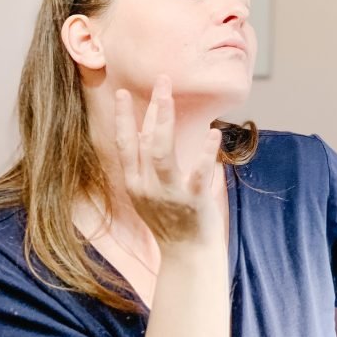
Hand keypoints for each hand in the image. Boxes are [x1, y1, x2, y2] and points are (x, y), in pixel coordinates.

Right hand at [114, 74, 223, 252]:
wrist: (186, 255)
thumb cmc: (171, 221)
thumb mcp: (149, 193)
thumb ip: (149, 165)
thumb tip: (153, 132)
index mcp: (134, 183)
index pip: (125, 144)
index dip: (124, 118)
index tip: (124, 92)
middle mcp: (146, 187)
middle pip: (144, 141)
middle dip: (152, 109)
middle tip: (163, 80)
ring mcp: (169, 194)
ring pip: (162, 153)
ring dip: (165, 122)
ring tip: (171, 97)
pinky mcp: (193, 201)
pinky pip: (198, 173)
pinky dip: (205, 152)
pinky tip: (213, 133)